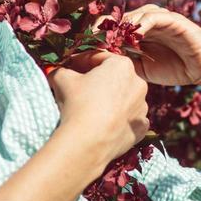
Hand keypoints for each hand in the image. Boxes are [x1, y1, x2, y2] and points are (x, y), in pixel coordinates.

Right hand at [47, 51, 149, 169]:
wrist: (87, 143)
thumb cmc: (77, 104)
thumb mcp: (61, 79)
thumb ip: (61, 70)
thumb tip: (58, 72)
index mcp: (122, 66)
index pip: (99, 58)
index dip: (81, 61)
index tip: (70, 67)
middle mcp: (138, 83)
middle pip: (114, 78)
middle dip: (98, 81)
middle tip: (79, 88)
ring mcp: (142, 107)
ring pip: (124, 99)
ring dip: (110, 101)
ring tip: (91, 109)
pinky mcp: (141, 128)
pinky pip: (129, 119)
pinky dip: (119, 120)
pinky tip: (104, 124)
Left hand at [97, 4, 200, 87]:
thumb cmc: (175, 68)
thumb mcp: (144, 69)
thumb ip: (125, 63)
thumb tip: (100, 65)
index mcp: (139, 31)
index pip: (115, 25)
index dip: (101, 32)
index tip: (87, 45)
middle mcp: (148, 21)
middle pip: (121, 16)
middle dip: (106, 26)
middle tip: (93, 37)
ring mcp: (161, 18)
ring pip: (135, 13)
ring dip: (121, 24)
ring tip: (110, 36)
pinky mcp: (174, 19)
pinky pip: (155, 16)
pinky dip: (142, 23)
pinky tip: (134, 35)